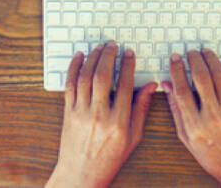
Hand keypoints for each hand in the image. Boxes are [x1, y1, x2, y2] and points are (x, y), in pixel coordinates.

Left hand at [46, 43, 155, 187]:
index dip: (128, 65)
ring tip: (100, 49)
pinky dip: (74, 68)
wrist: (81, 174)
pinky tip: (80, 57)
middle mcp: (99, 115)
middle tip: (113, 46)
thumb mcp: (133, 137)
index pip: (126, 85)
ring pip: (85, 78)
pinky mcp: (68, 112)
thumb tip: (151, 86)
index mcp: (119, 122)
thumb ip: (141, 109)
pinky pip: (70, 85)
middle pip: (103, 77)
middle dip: (109, 56)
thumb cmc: (109, 158)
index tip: (130, 54)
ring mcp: (81, 113)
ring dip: (93, 59)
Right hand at [163, 49, 220, 187]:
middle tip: (190, 52)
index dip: (177, 70)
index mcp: (195, 125)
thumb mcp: (187, 138)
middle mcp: (213, 115)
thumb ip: (176, 110)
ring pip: (219, 74)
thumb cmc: (214, 155)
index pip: (182, 90)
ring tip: (205, 51)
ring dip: (211, 58)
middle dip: (194, 59)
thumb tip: (167, 85)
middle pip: (201, 78)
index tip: (175, 59)